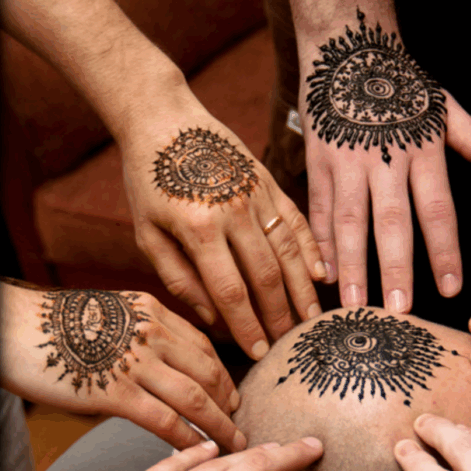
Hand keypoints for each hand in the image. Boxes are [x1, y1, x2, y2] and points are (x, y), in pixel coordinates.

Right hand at [0, 280, 242, 450]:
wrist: (10, 326)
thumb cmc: (54, 324)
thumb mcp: (111, 312)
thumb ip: (143, 330)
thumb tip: (166, 356)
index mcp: (153, 311)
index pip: (203, 346)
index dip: (223, 374)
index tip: (233, 394)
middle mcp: (153, 333)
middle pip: (208, 372)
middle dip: (229, 401)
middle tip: (241, 422)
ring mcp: (136, 363)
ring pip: (195, 398)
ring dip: (219, 425)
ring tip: (234, 443)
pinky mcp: (114, 392)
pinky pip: (164, 419)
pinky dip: (187, 438)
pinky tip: (199, 452)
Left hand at [120, 91, 325, 359]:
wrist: (164, 118)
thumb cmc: (148, 180)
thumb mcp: (147, 232)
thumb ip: (178, 277)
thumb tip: (212, 317)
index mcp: (198, 229)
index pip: (230, 290)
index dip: (247, 326)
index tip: (258, 352)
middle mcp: (234, 212)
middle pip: (266, 276)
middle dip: (279, 315)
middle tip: (289, 343)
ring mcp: (257, 195)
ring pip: (288, 251)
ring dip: (303, 289)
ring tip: (312, 319)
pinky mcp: (269, 181)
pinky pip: (296, 221)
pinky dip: (312, 249)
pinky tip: (323, 274)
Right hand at [300, 9, 470, 311]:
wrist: (346, 45)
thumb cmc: (402, 83)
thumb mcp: (443, 104)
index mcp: (422, 149)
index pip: (438, 209)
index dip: (445, 250)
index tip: (453, 289)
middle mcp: (384, 158)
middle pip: (391, 221)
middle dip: (395, 268)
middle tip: (399, 312)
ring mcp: (346, 162)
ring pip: (349, 221)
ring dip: (351, 266)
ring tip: (354, 304)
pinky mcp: (317, 162)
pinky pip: (319, 208)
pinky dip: (321, 242)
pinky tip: (323, 275)